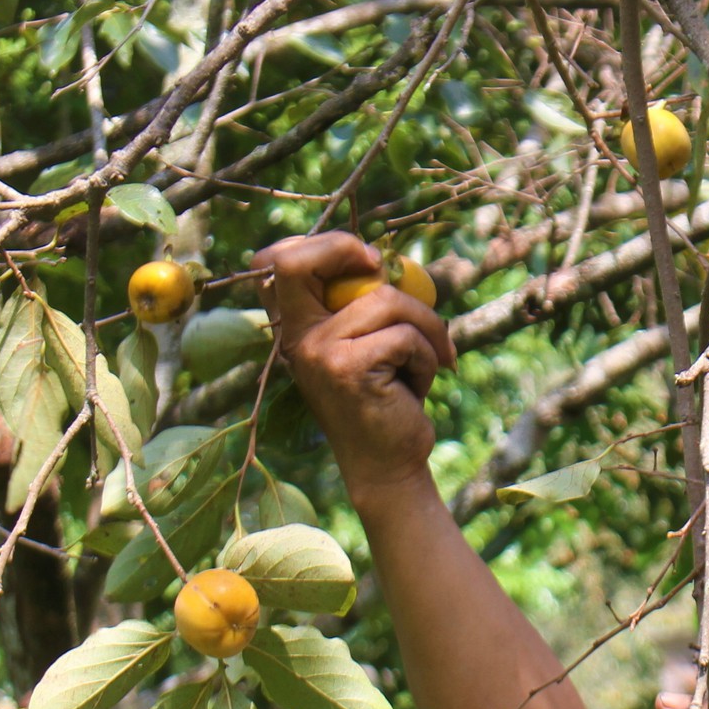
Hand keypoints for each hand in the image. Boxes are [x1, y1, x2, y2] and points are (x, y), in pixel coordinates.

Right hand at [253, 232, 454, 506]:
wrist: (387, 465)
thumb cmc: (385, 397)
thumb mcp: (366, 343)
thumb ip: (362, 303)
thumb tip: (385, 258)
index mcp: (297, 327)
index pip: (279, 262)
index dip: (323, 243)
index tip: (368, 262)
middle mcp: (296, 337)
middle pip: (295, 261)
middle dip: (349, 249)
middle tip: (386, 269)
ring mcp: (318, 352)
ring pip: (385, 300)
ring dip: (426, 327)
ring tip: (429, 359)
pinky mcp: (347, 368)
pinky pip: (406, 336)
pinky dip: (429, 357)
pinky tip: (419, 387)